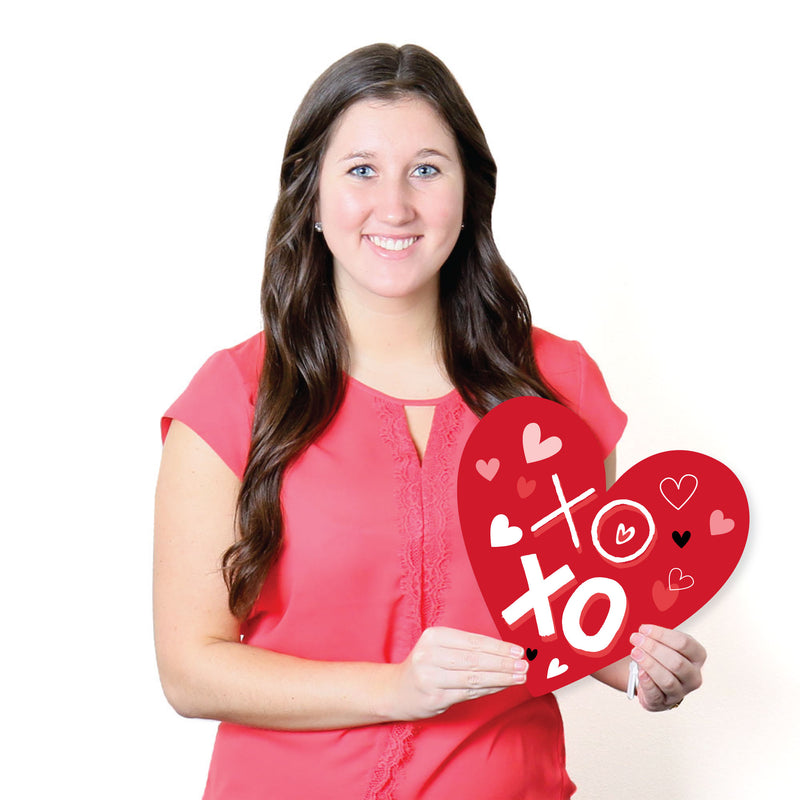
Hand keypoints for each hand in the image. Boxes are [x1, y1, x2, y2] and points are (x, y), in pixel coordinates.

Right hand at [387, 627, 528, 720]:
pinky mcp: (435, 697)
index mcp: (433, 636)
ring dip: (501, 677)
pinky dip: (489, 689)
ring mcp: (431, 677)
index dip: (498, 647)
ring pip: (474, 677)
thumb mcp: (439, 648)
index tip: (518, 650)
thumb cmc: (426, 666)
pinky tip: (503, 686)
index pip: (472, 641)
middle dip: (503, 662)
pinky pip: (468, 693)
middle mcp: (430, 655)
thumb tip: (505, 651)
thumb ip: (467, 648)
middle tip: (525, 664)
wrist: (396, 690)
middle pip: (475, 659)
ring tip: (520, 676)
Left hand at [629, 624, 705, 711]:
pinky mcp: (664, 702)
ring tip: (635, 652)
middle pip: (677, 663)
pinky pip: (656, 694)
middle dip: (653, 648)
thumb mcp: (666, 644)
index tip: (644, 629)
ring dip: (649, 664)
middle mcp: (693, 677)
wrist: (654, 681)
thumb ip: (659, 636)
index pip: (685, 643)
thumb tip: (644, 630)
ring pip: (668, 680)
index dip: (662, 634)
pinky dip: (646, 682)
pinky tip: (639, 671)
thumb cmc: (661, 658)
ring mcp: (680, 692)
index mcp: (697, 657)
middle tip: (636, 638)